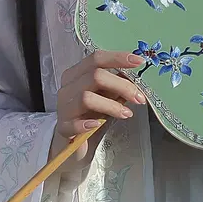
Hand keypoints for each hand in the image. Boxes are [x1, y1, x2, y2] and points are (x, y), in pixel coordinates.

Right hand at [54, 50, 147, 165]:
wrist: (73, 143)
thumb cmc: (91, 115)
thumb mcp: (106, 97)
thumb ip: (116, 87)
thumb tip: (136, 79)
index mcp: (77, 74)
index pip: (96, 59)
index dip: (118, 58)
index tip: (139, 62)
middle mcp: (68, 87)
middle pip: (95, 76)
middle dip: (122, 85)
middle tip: (139, 98)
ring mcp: (63, 107)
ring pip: (86, 98)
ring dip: (111, 105)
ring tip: (127, 114)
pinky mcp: (62, 128)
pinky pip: (74, 123)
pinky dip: (87, 123)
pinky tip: (97, 125)